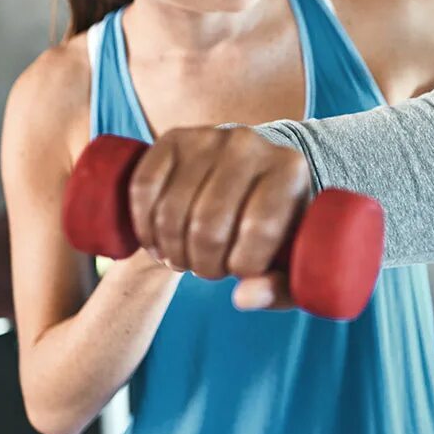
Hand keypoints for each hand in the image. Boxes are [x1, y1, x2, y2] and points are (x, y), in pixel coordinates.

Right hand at [127, 126, 309, 310]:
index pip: (260, 229)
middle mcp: (250, 143)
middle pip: (209, 225)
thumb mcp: (289, 259)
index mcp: (290, 168)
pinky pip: (143, 187)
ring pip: (172, 211)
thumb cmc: (275, 227)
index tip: (241, 271)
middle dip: (203, 264)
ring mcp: (209, 136)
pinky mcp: (173, 138)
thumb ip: (279, 287)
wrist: (251, 174)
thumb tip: (242, 296)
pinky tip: (156, 242)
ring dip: (171, 250)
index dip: (242, 265)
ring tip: (184, 258)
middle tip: (208, 270)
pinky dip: (143, 225)